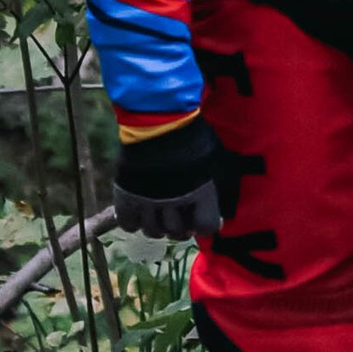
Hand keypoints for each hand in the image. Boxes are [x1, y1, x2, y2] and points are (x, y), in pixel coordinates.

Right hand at [110, 115, 238, 241]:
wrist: (160, 119)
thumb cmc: (195, 139)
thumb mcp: (221, 162)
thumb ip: (225, 190)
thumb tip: (224, 215)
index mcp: (200, 194)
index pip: (205, 227)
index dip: (206, 225)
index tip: (204, 220)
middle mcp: (175, 203)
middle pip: (177, 231)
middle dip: (182, 228)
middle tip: (181, 219)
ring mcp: (148, 200)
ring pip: (153, 231)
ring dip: (159, 227)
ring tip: (160, 216)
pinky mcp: (127, 193)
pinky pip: (128, 223)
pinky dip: (134, 222)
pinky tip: (141, 213)